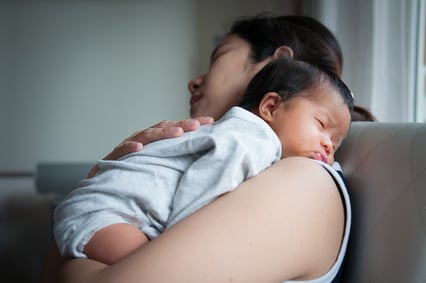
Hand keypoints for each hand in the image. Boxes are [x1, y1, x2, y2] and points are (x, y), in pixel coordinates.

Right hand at [87, 117, 213, 177]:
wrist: (107, 180)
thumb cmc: (137, 170)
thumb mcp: (159, 163)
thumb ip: (175, 159)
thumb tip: (202, 161)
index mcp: (156, 139)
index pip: (176, 128)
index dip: (192, 125)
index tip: (211, 122)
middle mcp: (144, 138)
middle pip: (164, 128)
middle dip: (182, 125)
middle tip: (197, 125)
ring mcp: (130, 144)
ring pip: (147, 135)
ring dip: (162, 133)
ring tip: (177, 133)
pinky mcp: (117, 155)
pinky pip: (124, 149)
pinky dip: (131, 146)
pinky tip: (139, 147)